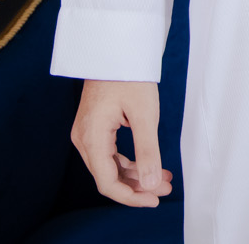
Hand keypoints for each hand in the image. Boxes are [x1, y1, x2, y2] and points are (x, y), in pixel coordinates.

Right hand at [72, 79, 173, 205]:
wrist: (117, 49)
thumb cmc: (130, 76)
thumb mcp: (145, 115)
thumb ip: (147, 152)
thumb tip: (150, 185)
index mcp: (92, 137)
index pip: (107, 182)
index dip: (130, 197)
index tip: (154, 200)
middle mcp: (83, 138)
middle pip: (108, 176)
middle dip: (137, 186)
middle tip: (165, 187)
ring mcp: (87, 133)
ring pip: (110, 166)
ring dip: (136, 174)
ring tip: (163, 177)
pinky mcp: (95, 127)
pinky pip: (110, 153)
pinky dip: (130, 162)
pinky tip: (150, 164)